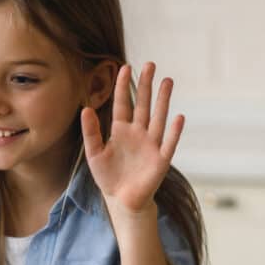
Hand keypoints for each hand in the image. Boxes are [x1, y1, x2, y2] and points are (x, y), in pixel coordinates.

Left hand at [81, 62, 183, 214]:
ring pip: (158, 118)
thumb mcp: (94, 153)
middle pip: (143, 105)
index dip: (124, 86)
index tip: (125, 67)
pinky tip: (178, 116)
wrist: (121, 200)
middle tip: (150, 64)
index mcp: (121, 130)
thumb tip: (86, 109)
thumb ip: (90, 132)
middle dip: (146, 85)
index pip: (123, 103)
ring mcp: (151, 145)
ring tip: (167, 80)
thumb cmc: (108, 176)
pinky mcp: (160, 160)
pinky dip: (174, 131)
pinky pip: (168, 143)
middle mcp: (138, 133)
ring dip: (163, 100)